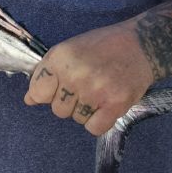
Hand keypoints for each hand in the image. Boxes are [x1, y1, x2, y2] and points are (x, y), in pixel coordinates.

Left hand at [23, 22, 152, 135]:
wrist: (142, 44)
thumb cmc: (102, 46)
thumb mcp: (69, 50)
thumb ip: (47, 73)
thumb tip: (29, 100)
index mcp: (60, 58)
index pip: (38, 91)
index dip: (48, 92)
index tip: (62, 85)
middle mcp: (75, 75)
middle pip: (58, 110)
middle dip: (69, 101)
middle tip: (87, 85)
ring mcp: (95, 91)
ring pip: (76, 119)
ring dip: (86, 110)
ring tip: (100, 90)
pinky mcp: (115, 105)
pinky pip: (94, 128)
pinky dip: (99, 120)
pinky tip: (106, 104)